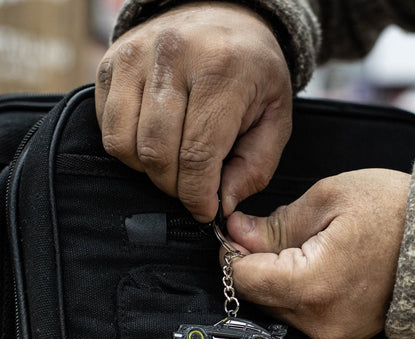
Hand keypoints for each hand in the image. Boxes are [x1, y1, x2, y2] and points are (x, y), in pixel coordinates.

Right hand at [95, 2, 291, 221]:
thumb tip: (221, 206)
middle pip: (157, 154)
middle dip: (175, 188)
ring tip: (175, 165)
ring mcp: (135, 55)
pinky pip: (107, 128)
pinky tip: (155, 143)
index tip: (205, 212)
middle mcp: (173, 56)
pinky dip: (129, 150)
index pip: (198, 155)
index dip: (199, 196)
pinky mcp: (111, 62)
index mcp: (223, 70)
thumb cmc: (253, 70)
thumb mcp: (276, 117)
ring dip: (149, 171)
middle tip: (193, 189)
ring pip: (124, 145)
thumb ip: (255, 167)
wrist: (223, 14)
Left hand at [225, 169, 410, 338]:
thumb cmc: (396, 212)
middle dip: (256, 263)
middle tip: (273, 232)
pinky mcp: (345, 336)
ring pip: (278, 307)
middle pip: (258, 296)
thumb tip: (236, 233)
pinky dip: (299, 292)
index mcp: (313, 286)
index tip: (239, 230)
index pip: (243, 278)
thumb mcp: (329, 200)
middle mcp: (321, 322)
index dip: (233, 251)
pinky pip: (303, 315)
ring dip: (277, 278)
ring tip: (306, 247)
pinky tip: (318, 266)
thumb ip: (275, 224)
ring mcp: (335, 334)